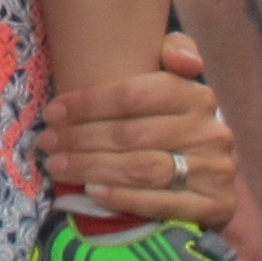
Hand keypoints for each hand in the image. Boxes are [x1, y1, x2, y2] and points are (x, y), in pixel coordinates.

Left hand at [34, 31, 234, 226]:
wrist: (208, 184)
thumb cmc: (172, 127)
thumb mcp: (173, 86)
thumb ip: (174, 53)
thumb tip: (184, 60)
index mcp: (197, 96)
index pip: (133, 95)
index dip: (87, 103)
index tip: (51, 112)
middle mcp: (211, 132)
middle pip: (131, 134)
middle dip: (80, 138)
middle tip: (46, 142)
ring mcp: (215, 172)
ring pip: (142, 168)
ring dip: (92, 167)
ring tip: (56, 166)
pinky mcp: (215, 207)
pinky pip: (160, 203)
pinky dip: (123, 197)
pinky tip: (91, 192)